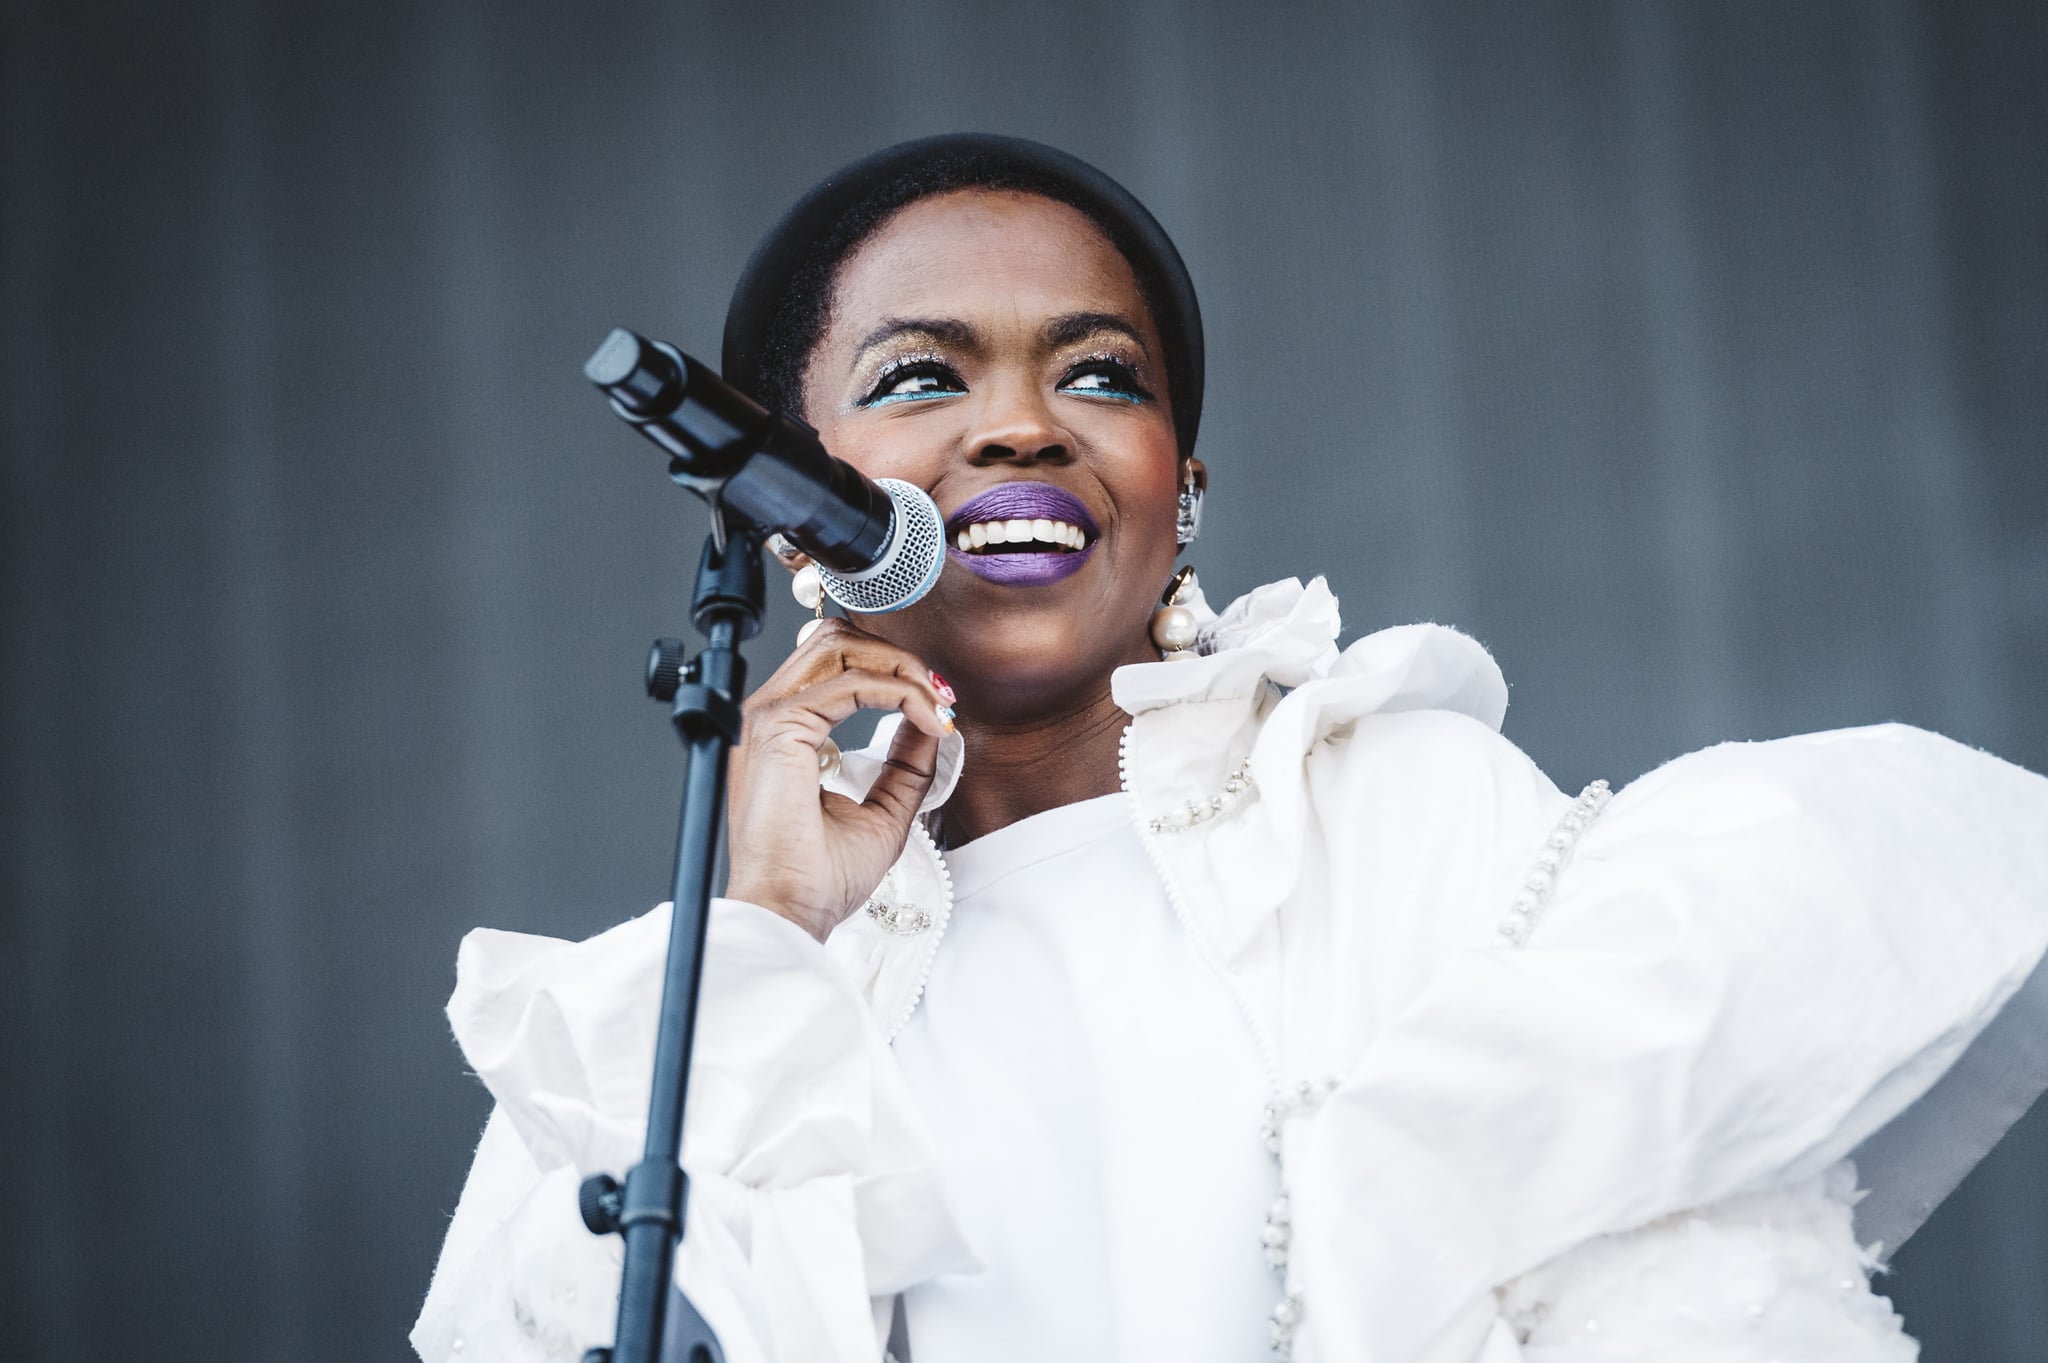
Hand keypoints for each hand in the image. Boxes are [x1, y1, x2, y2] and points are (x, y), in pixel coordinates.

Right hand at [725, 618, 951, 941]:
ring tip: (937, 706)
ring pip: (841, 646)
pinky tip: (927, 722)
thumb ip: (903, 762)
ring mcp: (769, 716)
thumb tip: (930, 721)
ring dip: (902, 669)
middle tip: (942, 698)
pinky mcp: (780, 727)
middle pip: (837, 640)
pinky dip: (901, 694)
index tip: (939, 709)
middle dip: (900, 659)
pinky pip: (852, 684)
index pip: (836, 663)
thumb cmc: (819, 876)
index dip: (894, 671)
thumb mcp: (882, 809)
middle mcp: (771, 714)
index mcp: (786, 730)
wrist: (790, 912)